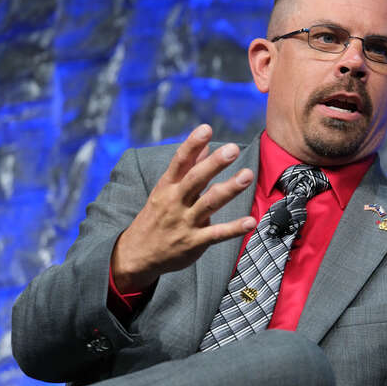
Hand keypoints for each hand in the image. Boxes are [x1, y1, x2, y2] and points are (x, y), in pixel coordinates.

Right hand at [111, 124, 256, 292]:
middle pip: (195, 180)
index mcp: (167, 187)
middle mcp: (175, 202)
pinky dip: (233, 228)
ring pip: (208, 204)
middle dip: (214, 164)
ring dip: (228, 190)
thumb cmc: (155, 218)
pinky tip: (251, 221)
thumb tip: (205, 145)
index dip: (192, 145)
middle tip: (232, 149)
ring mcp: (184, 223)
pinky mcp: (194, 243)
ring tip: (247, 176)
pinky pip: (216, 235)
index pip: (179, 162)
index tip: (206, 128)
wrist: (135, 256)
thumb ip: (187, 168)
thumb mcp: (165, 191)